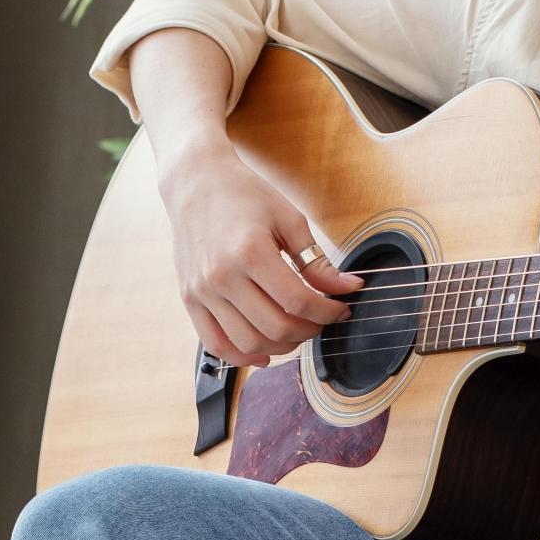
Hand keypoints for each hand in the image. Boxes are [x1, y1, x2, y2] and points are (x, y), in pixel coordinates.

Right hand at [157, 139, 363, 364]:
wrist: (195, 183)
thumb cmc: (244, 196)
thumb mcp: (289, 219)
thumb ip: (317, 260)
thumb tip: (349, 288)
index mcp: (250, 251)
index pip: (298, 301)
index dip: (327, 312)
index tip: (341, 308)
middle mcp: (221, 276)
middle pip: (275, 328)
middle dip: (309, 330)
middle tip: (320, 320)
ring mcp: (202, 291)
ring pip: (248, 344)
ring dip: (281, 347)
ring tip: (295, 331)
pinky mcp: (189, 299)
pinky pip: (216, 345)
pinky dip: (242, 357)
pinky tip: (264, 351)